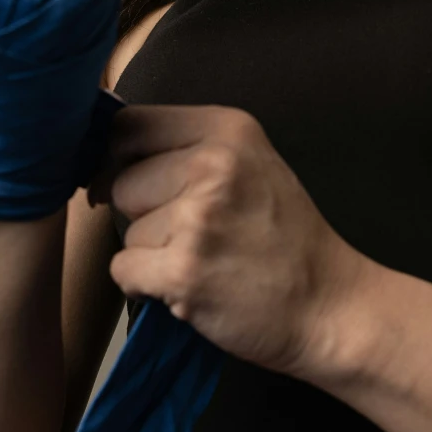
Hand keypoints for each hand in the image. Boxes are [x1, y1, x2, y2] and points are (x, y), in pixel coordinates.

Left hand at [99, 106, 374, 378]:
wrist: (329, 306)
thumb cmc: (284, 238)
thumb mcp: (250, 165)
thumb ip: (188, 149)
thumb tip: (103, 153)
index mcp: (228, 129)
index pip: (130, 125)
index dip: (116, 158)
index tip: (132, 182)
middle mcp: (213, 164)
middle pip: (123, 182)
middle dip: (144, 214)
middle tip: (195, 235)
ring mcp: (199, 218)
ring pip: (126, 232)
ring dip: (151, 255)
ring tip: (204, 261)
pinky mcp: (185, 271)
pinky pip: (124, 271)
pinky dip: (145, 287)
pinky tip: (189, 286)